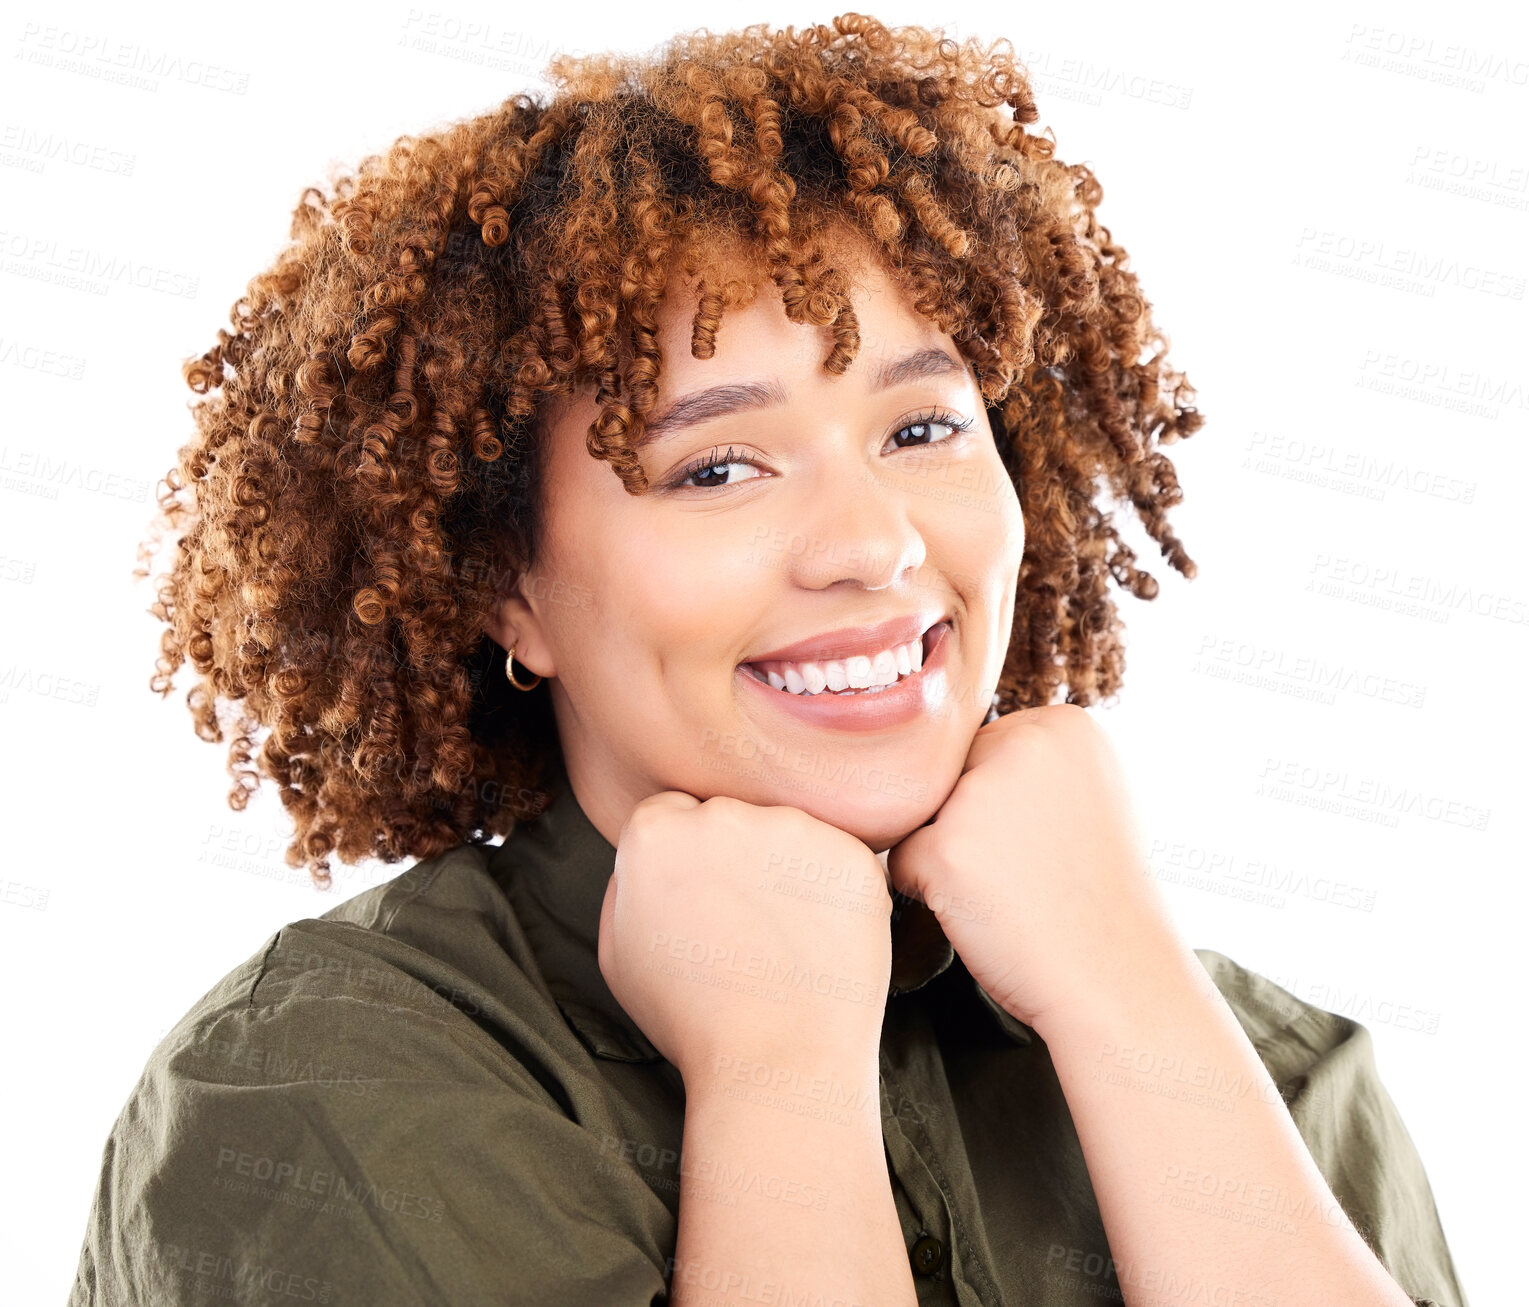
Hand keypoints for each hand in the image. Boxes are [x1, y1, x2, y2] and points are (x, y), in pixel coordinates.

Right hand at [598, 791, 894, 1084]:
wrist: (778, 1060)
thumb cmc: (691, 1020)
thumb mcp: (619, 952)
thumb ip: (628, 885)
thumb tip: (654, 857)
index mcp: (656, 832)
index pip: (674, 814)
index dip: (688, 860)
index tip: (702, 900)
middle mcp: (723, 815)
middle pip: (732, 818)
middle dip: (737, 858)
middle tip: (745, 927)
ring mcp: (794, 830)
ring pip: (788, 836)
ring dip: (787, 872)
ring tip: (784, 943)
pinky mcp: (850, 855)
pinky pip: (838, 862)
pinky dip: (833, 896)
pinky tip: (820, 944)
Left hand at [884, 704, 1187, 1032]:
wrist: (1120, 981)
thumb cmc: (1098, 898)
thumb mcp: (1085, 796)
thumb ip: (1026, 763)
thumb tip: (938, 749)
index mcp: (1064, 724)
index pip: (982, 750)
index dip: (1001, 806)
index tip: (1047, 845)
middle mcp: (1023, 743)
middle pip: (947, 778)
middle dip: (969, 825)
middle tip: (1029, 874)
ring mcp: (981, 795)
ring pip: (920, 816)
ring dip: (949, 857)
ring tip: (1011, 893)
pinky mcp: (946, 850)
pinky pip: (901, 860)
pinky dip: (928, 893)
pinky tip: (985, 913)